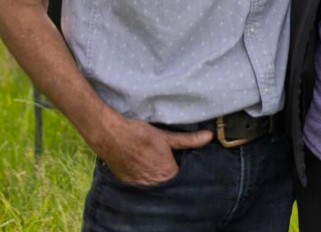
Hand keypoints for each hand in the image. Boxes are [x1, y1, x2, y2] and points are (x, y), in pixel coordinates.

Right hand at [94, 114, 211, 185]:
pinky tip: (145, 167)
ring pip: (154, 185)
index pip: (181, 180)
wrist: (111, 136)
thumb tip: (209, 136)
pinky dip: (145, 178)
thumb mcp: (167, 137)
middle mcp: (153, 184)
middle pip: (168, 184)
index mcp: (166, 174)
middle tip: (171, 163)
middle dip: (171, 176)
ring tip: (157, 165)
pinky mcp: (127, 183)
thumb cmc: (140, 135)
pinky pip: (141, 185)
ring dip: (157, 178)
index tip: (185, 166)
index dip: (184, 173)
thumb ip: (189, 140)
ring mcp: (139, 185)